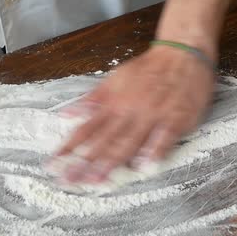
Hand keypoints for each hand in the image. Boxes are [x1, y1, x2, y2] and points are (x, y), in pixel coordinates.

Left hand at [52, 45, 214, 183]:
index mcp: (114, 103)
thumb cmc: (149, 68)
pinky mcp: (176, 119)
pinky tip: (143, 167)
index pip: (86, 129)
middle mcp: (130, 111)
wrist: (183, 54)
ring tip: (96, 180)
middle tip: (69, 181)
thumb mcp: (116, 78)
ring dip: (112, 163)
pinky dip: (153, 153)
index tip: (53, 165)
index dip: (69, 148)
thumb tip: (66, 113)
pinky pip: (163, 139)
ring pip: (129, 143)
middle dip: (85, 163)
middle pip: (104, 141)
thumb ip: (93, 99)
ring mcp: (153, 116)